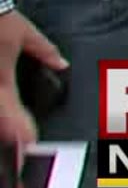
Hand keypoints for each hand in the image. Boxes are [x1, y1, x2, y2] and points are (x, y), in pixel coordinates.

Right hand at [0, 9, 66, 151]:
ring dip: (4, 127)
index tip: (30, 146)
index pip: (13, 116)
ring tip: (13, 143)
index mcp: (1, 82)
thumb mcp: (22, 32)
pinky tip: (6, 125)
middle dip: (10, 137)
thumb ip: (43, 50)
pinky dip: (1, 113)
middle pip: (0, 122)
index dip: (23, 134)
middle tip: (21, 155)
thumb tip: (62, 64)